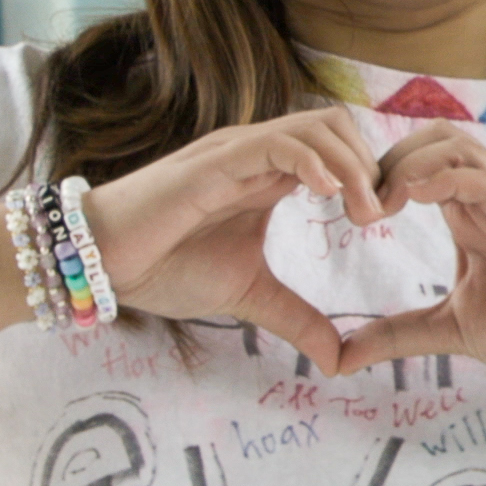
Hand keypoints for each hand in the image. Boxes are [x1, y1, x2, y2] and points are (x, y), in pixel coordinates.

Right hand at [79, 108, 394, 375]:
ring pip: (314, 127)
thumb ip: (295, 318)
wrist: (98, 265)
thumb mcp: (247, 296)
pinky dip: (313, 160)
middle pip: (337, 126)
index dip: (371, 175)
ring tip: (365, 213)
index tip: (387, 220)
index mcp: (268, 175)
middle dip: (372, 164)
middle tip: (382, 217)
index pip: (339, 148)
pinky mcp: (213, 163)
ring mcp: (235, 153)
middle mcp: (256, 154)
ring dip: (352, 164)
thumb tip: (337, 359)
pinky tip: (330, 193)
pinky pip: (276, 143)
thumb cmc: (163, 268)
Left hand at [332, 126, 485, 393]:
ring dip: (406, 164)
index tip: (349, 216)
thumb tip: (339, 357)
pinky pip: (479, 176)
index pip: (420, 162)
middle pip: (433, 137)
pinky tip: (409, 201)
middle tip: (359, 209)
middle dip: (386, 159)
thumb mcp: (451, 330)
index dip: (378, 175)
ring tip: (378, 207)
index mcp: (472, 215)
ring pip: (454, 144)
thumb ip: (397, 334)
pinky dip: (438, 177)